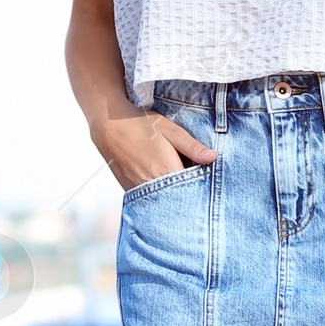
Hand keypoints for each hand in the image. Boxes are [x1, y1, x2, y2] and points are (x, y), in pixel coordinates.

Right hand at [93, 108, 216, 192]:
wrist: (110, 127)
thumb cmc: (142, 125)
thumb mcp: (171, 131)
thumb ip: (192, 146)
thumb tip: (214, 157)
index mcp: (167, 171)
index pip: (192, 188)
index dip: (201, 186)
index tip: (209, 182)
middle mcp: (152, 186)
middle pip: (179, 198)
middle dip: (189, 193)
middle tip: (196, 185)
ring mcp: (139, 191)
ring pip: (164, 200)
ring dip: (173, 195)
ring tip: (179, 183)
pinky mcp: (130, 191)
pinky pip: (150, 199)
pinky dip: (159, 195)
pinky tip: (163, 184)